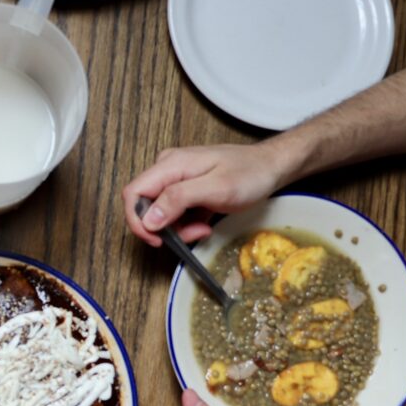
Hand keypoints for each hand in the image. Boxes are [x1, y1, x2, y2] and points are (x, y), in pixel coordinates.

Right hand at [122, 141, 289, 246]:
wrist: (271, 167)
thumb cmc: (249, 173)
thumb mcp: (215, 188)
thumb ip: (178, 199)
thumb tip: (148, 218)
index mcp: (170, 165)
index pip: (134, 193)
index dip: (137, 220)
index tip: (156, 239)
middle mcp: (168, 170)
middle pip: (145, 205)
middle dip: (164, 228)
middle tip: (192, 234)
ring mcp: (176, 180)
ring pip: (160, 213)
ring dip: (178, 229)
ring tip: (203, 229)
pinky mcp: (185, 191)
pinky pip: (173, 213)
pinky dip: (186, 225)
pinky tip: (203, 225)